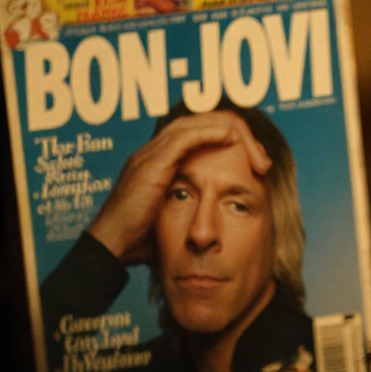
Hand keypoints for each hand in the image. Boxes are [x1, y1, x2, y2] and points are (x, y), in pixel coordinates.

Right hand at [87, 111, 271, 264]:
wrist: (111, 248)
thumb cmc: (138, 240)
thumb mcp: (171, 218)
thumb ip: (190, 209)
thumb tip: (214, 220)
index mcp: (157, 162)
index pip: (196, 134)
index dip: (226, 139)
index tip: (253, 160)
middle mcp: (152, 152)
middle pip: (198, 123)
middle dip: (232, 131)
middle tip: (259, 154)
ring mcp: (149, 155)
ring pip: (193, 123)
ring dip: (227, 130)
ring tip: (252, 145)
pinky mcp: (151, 164)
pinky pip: (185, 136)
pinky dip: (211, 132)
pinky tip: (232, 137)